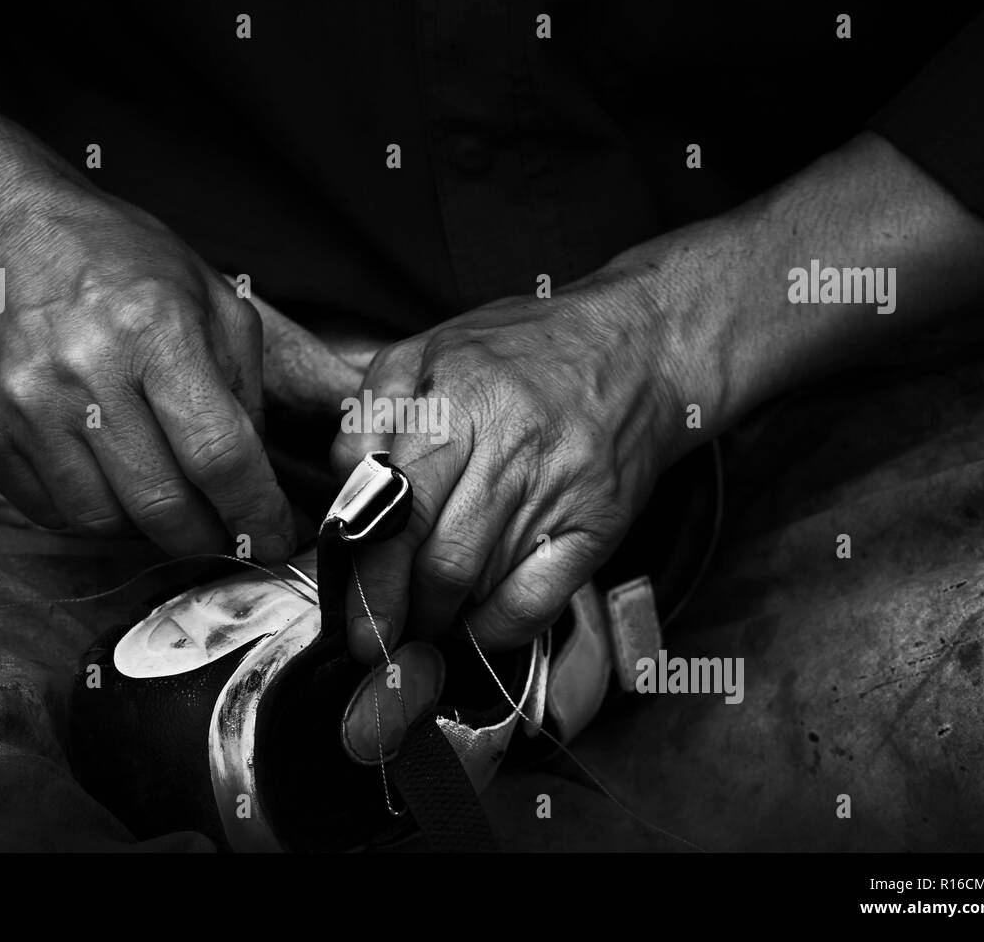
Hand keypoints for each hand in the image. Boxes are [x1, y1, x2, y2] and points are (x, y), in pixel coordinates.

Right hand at [0, 186, 294, 559]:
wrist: (0, 232)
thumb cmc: (118, 262)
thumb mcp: (211, 299)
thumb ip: (245, 388)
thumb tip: (253, 478)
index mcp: (156, 331)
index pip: (218, 454)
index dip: (254, 511)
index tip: (271, 539)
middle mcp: (86, 371)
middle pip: (162, 503)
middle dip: (207, 538)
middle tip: (226, 537)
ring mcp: (26, 405)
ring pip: (104, 521)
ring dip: (146, 528)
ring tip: (164, 497)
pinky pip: (51, 512)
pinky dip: (91, 513)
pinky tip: (107, 478)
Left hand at [331, 269, 691, 661]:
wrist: (639, 348)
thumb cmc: (522, 351)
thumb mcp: (428, 350)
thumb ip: (371, 414)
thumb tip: (345, 490)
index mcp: (459, 397)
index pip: (399, 507)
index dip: (370, 575)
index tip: (355, 617)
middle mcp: (511, 445)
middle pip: (441, 560)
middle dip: (401, 611)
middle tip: (380, 635)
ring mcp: (561, 488)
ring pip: (483, 586)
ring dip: (444, 617)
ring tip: (425, 615)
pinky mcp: (599, 523)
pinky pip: (537, 601)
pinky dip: (497, 628)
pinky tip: (477, 620)